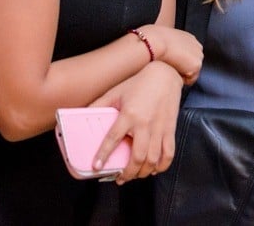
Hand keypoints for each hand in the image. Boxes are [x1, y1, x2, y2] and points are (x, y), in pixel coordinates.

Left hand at [89, 61, 183, 183]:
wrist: (166, 74)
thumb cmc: (139, 83)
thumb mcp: (115, 92)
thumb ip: (99, 105)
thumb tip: (83, 115)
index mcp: (129, 114)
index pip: (113, 139)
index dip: (103, 154)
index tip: (96, 166)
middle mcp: (145, 124)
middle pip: (137, 157)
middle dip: (128, 173)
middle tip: (120, 178)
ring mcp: (159, 128)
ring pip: (153, 159)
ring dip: (143, 172)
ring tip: (135, 175)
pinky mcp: (170, 130)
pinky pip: (169, 154)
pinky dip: (162, 166)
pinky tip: (153, 169)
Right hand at [138, 25, 202, 84]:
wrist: (155, 42)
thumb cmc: (154, 40)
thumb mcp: (163, 37)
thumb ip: (171, 43)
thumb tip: (165, 44)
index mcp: (190, 38)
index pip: (189, 55)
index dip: (179, 61)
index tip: (170, 61)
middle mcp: (197, 46)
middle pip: (192, 64)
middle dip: (183, 68)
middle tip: (170, 65)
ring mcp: (198, 56)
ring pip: (192, 73)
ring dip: (182, 73)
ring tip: (170, 67)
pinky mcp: (196, 65)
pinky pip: (189, 80)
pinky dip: (182, 79)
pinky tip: (172, 70)